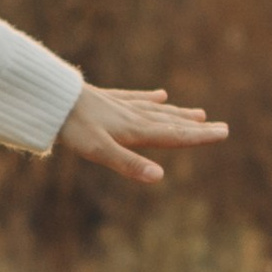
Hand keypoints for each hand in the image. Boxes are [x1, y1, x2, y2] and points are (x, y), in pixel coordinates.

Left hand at [57, 85, 227, 183]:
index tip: (223, 132)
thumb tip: (159, 177)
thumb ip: (129, 164)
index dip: (199, 136)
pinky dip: (149, 97)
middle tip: (221, 127)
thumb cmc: (73, 127)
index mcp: (135, 130)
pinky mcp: (104, 99)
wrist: (48, 97)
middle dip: (195, 127)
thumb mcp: (99, 150)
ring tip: (198, 113)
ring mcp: (118, 106)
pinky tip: (159, 94)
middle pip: (169, 122)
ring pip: (155, 110)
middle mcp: (132, 117)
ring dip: (178, 113)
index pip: (174, 135)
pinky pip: (133, 98)